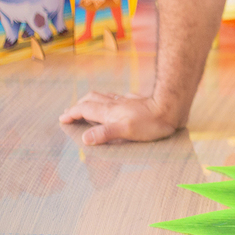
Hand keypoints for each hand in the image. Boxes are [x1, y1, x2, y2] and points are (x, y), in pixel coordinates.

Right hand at [58, 91, 178, 144]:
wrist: (171, 108)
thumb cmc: (151, 123)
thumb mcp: (126, 131)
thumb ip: (105, 133)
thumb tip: (85, 138)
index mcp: (109, 111)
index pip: (85, 109)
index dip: (72, 113)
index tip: (63, 119)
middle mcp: (115, 103)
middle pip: (91, 99)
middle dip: (78, 105)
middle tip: (70, 112)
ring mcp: (126, 101)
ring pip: (103, 96)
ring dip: (91, 100)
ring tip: (86, 105)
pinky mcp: (136, 101)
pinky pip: (117, 97)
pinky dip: (108, 99)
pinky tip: (113, 102)